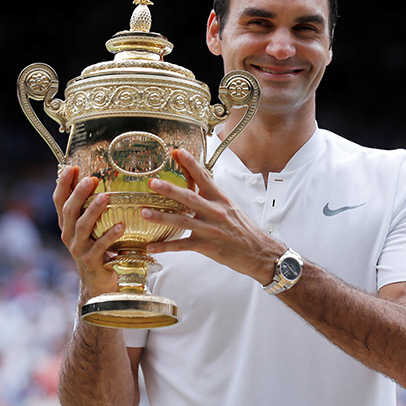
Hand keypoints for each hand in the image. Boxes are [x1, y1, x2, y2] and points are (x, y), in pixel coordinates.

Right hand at [53, 166, 124, 300]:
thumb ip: (88, 208)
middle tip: (90, 179)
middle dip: (78, 194)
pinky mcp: (92, 261)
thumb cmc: (97, 250)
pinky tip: (120, 226)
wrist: (97, 283)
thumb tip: (93, 178)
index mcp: (67, 224)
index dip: (63, 184)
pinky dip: (110, 235)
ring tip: (105, 197)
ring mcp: (79, 249)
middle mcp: (69, 235)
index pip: (59, 201)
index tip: (71, 168)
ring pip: (83, 227)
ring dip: (94, 211)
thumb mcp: (89, 228)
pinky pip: (100, 247)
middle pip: (69, 211)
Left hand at [141, 149, 283, 284]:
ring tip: (144, 212)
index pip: (204, 177)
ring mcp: (211, 230)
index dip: (190, 164)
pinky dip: (166, 247)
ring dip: (162, 217)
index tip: (177, 152)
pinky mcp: (208, 247)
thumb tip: (201, 178)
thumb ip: (214, 195)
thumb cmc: (246, 231)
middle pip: (189, 198)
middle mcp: (215, 212)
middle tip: (153, 182)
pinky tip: (152, 246)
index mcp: (221, 200)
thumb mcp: (231, 208)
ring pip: (182, 222)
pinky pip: (183, 246)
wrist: (261, 253)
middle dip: (170, 189)